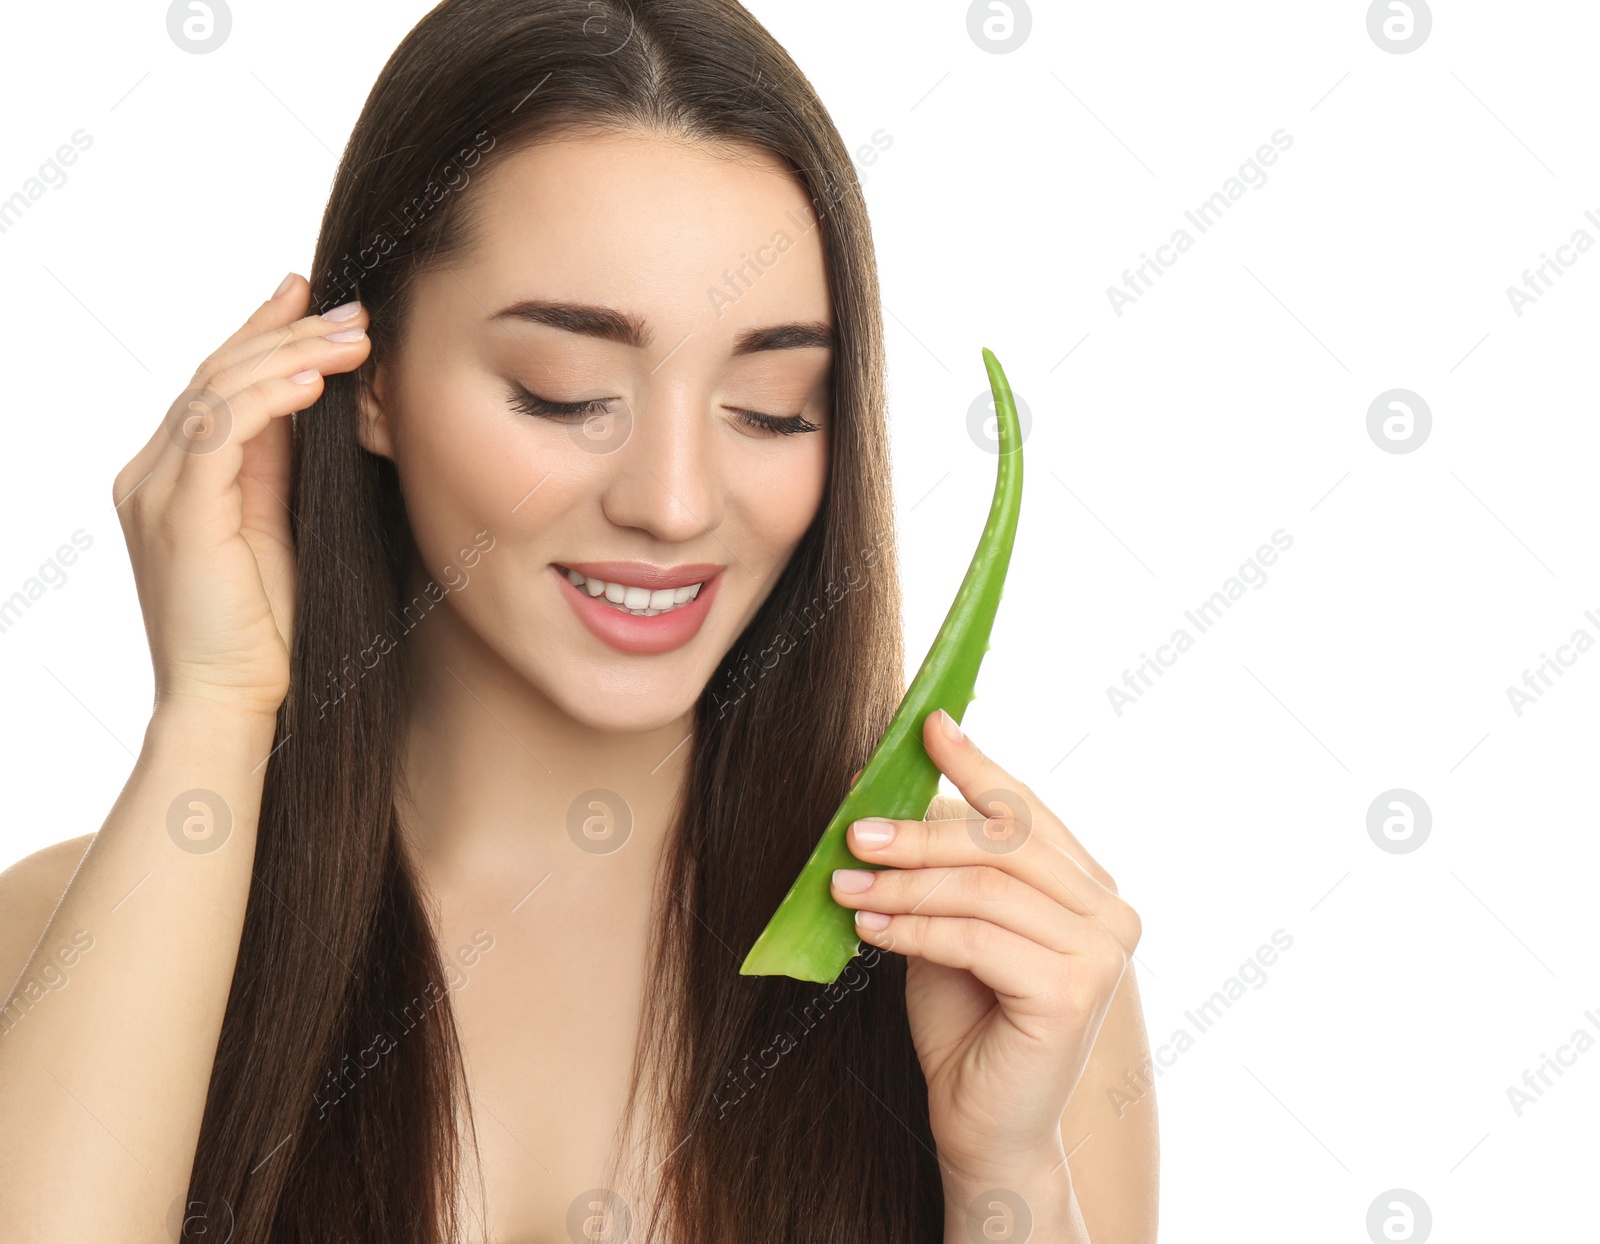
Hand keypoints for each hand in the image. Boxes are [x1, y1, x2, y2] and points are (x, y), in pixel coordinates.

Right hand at [112, 274, 370, 718]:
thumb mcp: (277, 528)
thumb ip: (278, 466)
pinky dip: (270, 397)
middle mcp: (150, 476)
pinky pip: (220, 430)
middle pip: (215, 374)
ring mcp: (155, 492)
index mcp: (169, 478)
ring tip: (353, 337)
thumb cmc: (265, 630)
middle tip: (350, 307)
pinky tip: (316, 378)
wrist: (231, 700)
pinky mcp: (177, 514)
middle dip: (286, 332)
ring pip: (218, 390)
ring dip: (291, 354)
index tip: (315, 298)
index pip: (216, 385)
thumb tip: (308, 403)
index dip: (263, 334)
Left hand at [831, 708, 1141, 1184]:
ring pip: (983, 885)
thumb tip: (885, 790)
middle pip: (1003, 841)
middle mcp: (1110, 912)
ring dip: (904, 879)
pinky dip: (913, 925)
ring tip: (844, 884)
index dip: (976, 764)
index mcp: (1088, 887)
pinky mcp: (1073, 991)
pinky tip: (869, 924)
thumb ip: (942, 865)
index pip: (1027, 809)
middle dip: (920, 828)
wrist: (985, 1126)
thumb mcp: (950, 922)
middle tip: (854, 829)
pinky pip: (975, 935)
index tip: (926, 726)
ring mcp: (1101, 952)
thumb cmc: (967, 1022)